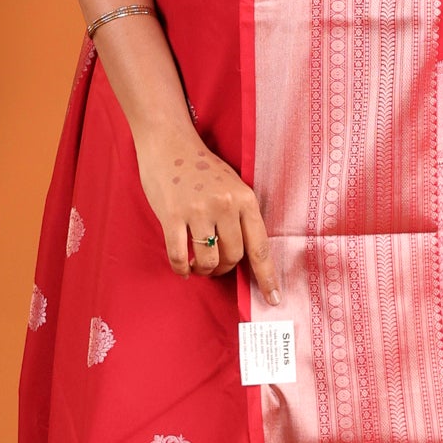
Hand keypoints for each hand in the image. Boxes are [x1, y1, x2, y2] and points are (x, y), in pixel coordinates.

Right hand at [135, 129, 280, 304]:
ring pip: (207, 260)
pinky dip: (182, 269)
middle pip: (233, 257)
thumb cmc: (202, 168)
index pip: (260, 247)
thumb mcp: (233, 185)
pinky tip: (183, 268)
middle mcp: (225, 206)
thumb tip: (244, 256)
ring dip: (203, 270)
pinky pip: (179, 256)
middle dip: (224, 269)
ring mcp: (197, 211)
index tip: (273, 299)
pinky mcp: (172, 216)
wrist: (169, 143)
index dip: (267, 277)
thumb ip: (241, 215)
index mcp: (245, 199)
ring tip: (198, 267)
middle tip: (215, 267)